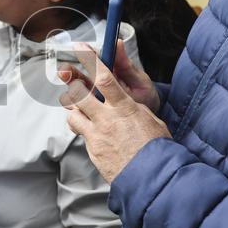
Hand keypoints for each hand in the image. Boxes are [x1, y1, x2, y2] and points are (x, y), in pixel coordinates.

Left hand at [59, 47, 170, 182]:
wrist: (152, 179)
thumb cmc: (157, 149)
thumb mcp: (151, 120)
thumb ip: (133, 107)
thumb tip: (124, 102)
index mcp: (124, 108)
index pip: (104, 78)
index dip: (90, 60)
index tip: (80, 48)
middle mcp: (106, 120)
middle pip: (78, 94)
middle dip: (72, 84)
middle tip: (70, 78)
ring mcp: (96, 136)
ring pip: (72, 115)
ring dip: (74, 109)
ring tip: (83, 107)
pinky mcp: (92, 151)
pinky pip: (81, 134)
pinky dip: (84, 129)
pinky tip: (94, 131)